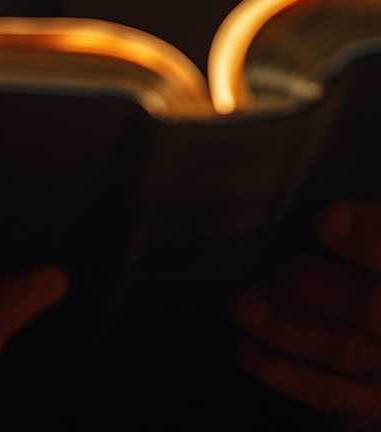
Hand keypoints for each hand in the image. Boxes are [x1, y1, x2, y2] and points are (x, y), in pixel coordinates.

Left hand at [230, 199, 380, 428]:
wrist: (377, 344)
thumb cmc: (358, 280)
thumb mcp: (363, 253)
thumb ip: (356, 229)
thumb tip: (308, 205)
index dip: (369, 234)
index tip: (326, 219)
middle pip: (371, 305)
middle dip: (313, 284)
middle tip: (268, 269)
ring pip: (344, 348)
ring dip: (285, 326)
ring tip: (243, 304)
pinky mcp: (371, 404)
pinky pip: (328, 391)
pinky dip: (283, 370)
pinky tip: (249, 349)